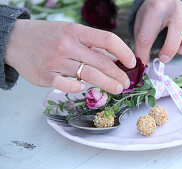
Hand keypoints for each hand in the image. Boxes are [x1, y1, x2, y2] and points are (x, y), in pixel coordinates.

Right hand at [4, 20, 135, 93]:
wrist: (15, 39)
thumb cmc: (48, 36)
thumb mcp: (70, 33)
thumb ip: (91, 47)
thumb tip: (114, 59)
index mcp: (76, 31)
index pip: (107, 40)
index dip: (124, 52)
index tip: (132, 63)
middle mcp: (68, 45)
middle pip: (101, 62)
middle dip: (118, 74)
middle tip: (126, 83)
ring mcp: (56, 60)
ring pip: (89, 75)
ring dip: (107, 84)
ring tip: (117, 89)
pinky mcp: (45, 75)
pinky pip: (66, 84)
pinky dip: (78, 88)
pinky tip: (84, 89)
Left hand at [134, 0, 181, 63]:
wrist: (162, 1)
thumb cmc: (151, 16)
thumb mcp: (141, 27)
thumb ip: (142, 45)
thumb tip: (143, 64)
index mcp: (154, 10)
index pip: (147, 35)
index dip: (143, 53)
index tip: (143, 62)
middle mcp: (173, 8)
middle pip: (177, 26)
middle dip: (171, 47)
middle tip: (164, 58)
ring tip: (181, 50)